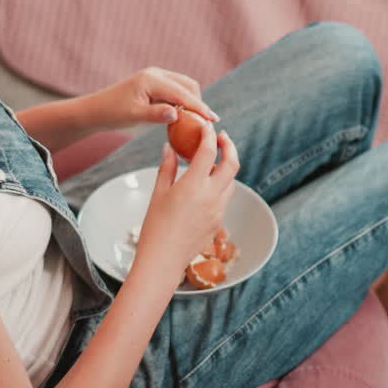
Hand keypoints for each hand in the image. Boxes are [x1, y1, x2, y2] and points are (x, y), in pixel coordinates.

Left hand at [85, 67, 218, 129]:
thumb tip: (177, 114)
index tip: (213, 119)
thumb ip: (155, 114)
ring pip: (184, 86)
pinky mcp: (155, 83)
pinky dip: (183, 101)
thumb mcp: (133, 116)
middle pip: (188, 85)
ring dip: (191, 102)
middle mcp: (156, 73)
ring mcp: (156, 76)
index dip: (199, 107)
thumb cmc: (112, 113)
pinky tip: (183, 117)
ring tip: (195, 122)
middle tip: (205, 124)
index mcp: (151, 79)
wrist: (97, 109)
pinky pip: (176, 90)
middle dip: (198, 103)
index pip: (182, 93)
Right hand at [134, 123, 239, 276]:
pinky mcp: (218, 222)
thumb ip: (167, 167)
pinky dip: (220, 185)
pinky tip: (207, 185)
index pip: (209, 151)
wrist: (163, 261)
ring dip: (226, 167)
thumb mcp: (158, 194)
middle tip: (221, 137)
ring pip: (232, 181)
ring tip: (213, 160)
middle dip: (229, 146)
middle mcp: (211, 196)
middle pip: (232, 163)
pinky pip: (225, 198)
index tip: (207, 127)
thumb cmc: (155, 228)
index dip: (209, 135)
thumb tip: (169, 148)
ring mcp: (218, 211)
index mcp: (193, 186)